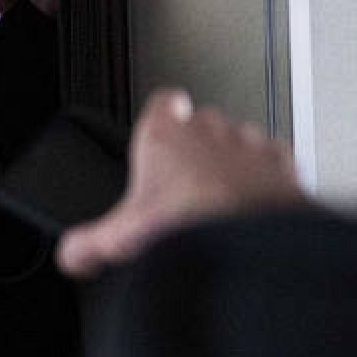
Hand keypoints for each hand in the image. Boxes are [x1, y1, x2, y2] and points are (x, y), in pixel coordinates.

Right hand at [57, 88, 305, 278]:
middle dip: (199, 143)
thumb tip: (72, 254)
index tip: (165, 119)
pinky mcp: (284, 167)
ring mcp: (250, 146)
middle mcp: (210, 132)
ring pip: (242, 137)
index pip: (164, 102)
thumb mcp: (121, 238)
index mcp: (165, 137)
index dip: (165, 111)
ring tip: (227, 191)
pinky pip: (276, 158)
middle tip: (191, 178)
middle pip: (204, 120)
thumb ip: (89, 242)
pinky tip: (261, 199)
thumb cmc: (190, 226)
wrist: (252, 244)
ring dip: (235, 157)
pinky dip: (270, 174)